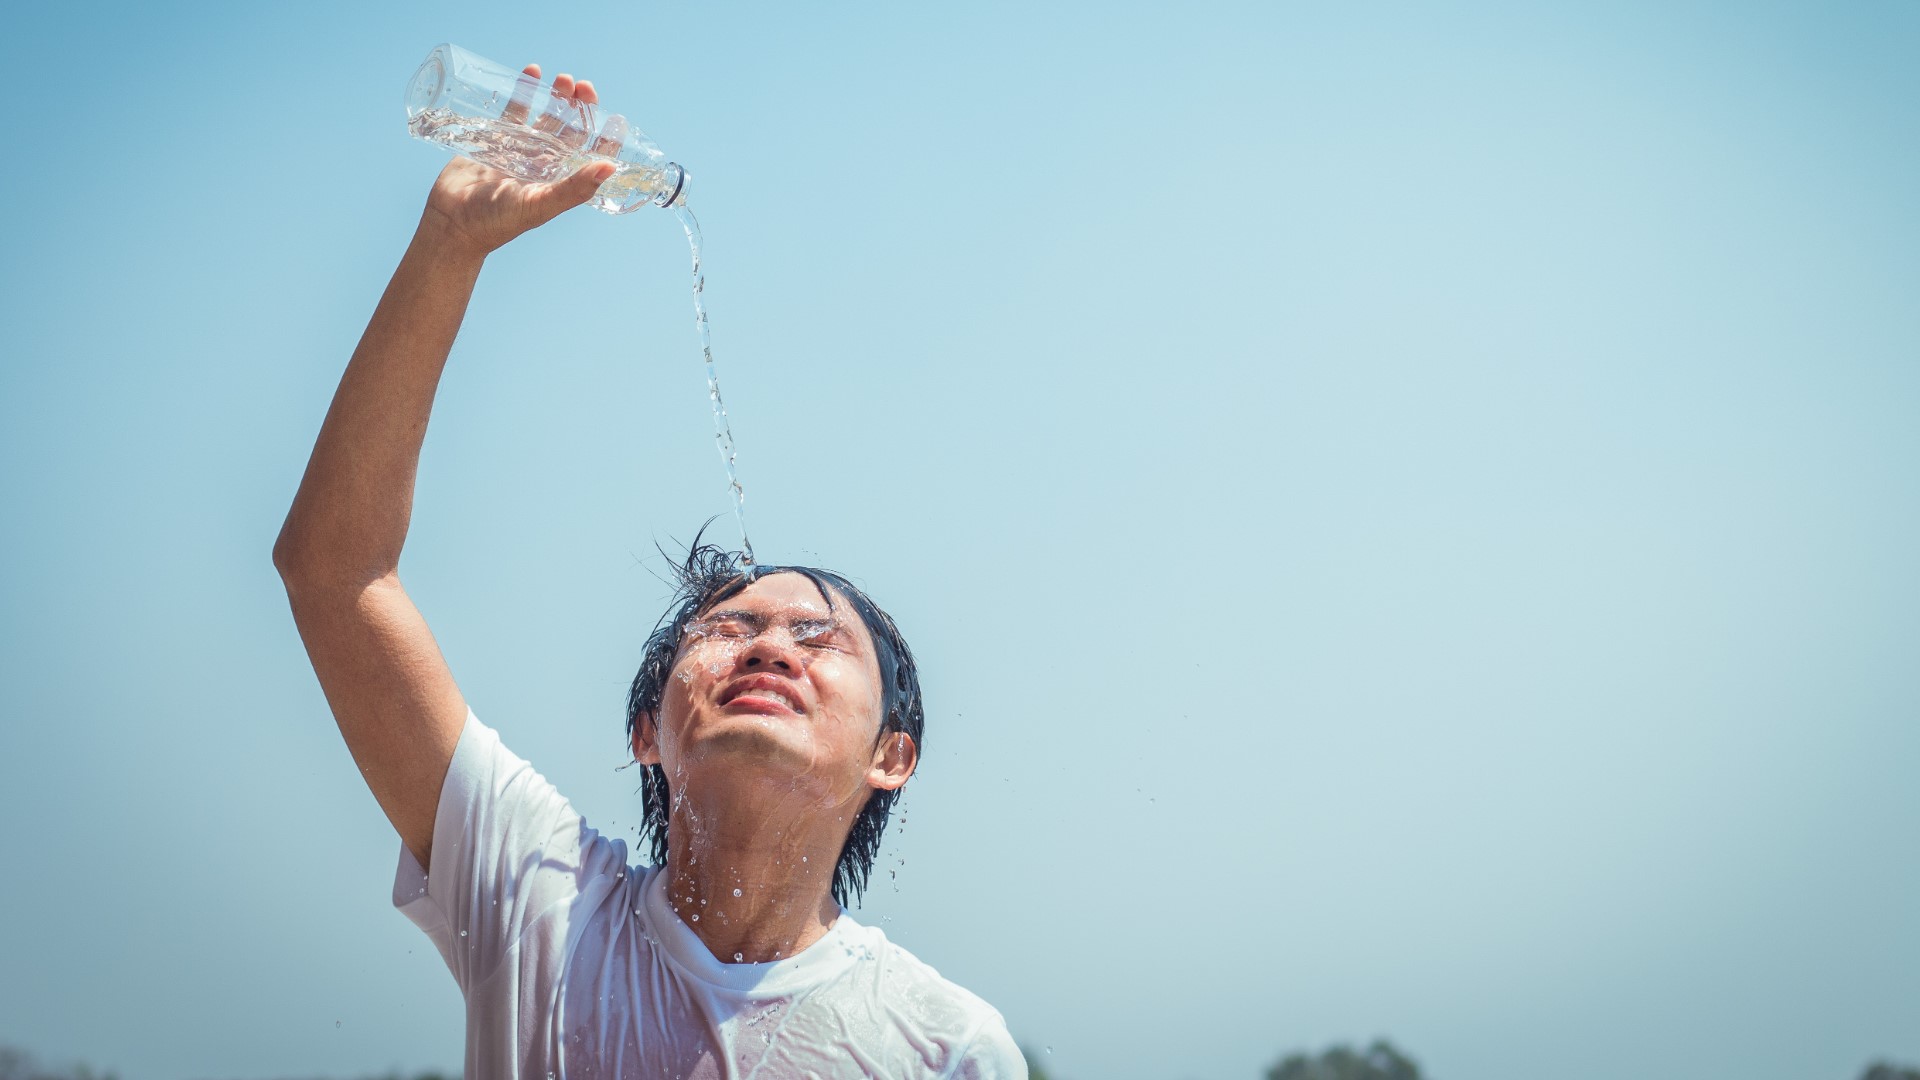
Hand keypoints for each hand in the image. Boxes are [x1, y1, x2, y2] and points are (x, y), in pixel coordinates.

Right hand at [417, 64, 618, 258]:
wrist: (453, 222)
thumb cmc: (498, 221)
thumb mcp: (540, 204)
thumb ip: (574, 188)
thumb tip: (610, 167)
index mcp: (560, 181)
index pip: (590, 156)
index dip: (605, 138)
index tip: (616, 117)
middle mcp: (544, 164)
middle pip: (570, 130)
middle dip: (580, 108)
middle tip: (584, 86)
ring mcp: (520, 150)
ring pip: (544, 117)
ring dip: (557, 97)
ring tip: (563, 78)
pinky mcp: (496, 138)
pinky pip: (514, 109)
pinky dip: (524, 90)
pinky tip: (533, 71)